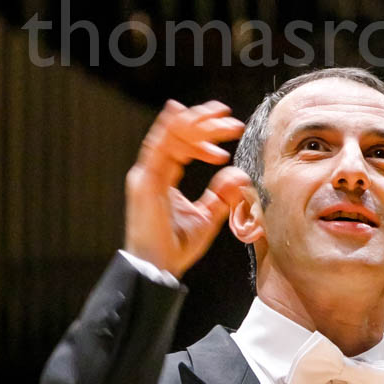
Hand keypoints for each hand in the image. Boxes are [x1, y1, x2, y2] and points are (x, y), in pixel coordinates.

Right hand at [124, 100, 247, 277]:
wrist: (158, 268)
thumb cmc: (176, 246)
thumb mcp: (206, 216)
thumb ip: (220, 195)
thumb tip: (238, 174)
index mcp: (163, 177)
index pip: (184, 145)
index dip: (206, 134)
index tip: (232, 129)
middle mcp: (153, 171)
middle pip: (177, 135)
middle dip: (203, 121)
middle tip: (228, 116)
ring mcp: (146, 175)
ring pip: (169, 135)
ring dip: (195, 122)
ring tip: (220, 116)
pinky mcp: (145, 181)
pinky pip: (157, 147)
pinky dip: (170, 129)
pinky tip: (184, 115)